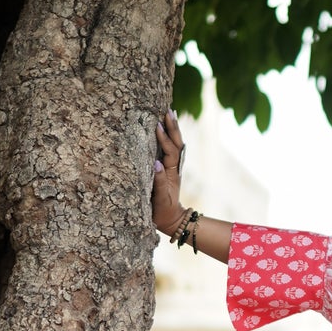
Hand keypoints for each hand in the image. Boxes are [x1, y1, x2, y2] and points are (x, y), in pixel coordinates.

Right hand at [152, 112, 185, 235]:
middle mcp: (173, 166)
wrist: (170, 219)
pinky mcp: (167, 168)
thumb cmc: (163, 209)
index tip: (158, 125)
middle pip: (176, 143)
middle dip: (172, 127)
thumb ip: (159, 181)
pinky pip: (169, 148)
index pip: (169, 151)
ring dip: (172, 129)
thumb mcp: (160, 198)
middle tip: (168, 111)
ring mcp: (171, 166)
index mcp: (172, 172)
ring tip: (169, 113)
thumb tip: (156, 163)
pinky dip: (169, 137)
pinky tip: (165, 128)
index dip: (164, 139)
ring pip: (174, 144)